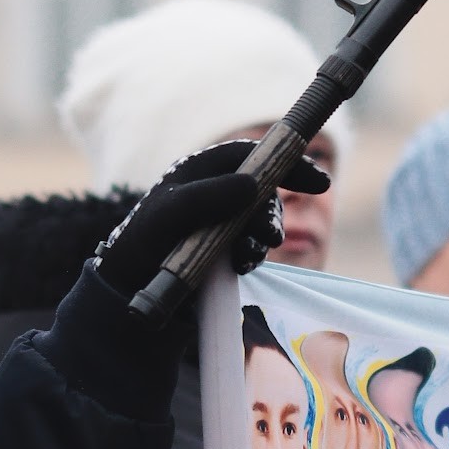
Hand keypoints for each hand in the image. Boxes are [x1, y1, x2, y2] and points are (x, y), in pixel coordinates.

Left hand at [95, 140, 330, 299]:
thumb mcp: (169, 215)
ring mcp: (221, 221)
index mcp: (199, 171)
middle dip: (272, 212)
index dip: (286, 162)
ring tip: (245, 258)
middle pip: (262, 190)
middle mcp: (214, 192)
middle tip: (270, 237)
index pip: (250, 156)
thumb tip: (254, 184)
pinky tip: (240, 267)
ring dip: (261, 239)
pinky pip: (252, 246)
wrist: (129, 291)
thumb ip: (207, 196)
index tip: (318, 181)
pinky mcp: (224, 249)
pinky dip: (253, 255)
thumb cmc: (143, 244)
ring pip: (260, 221)